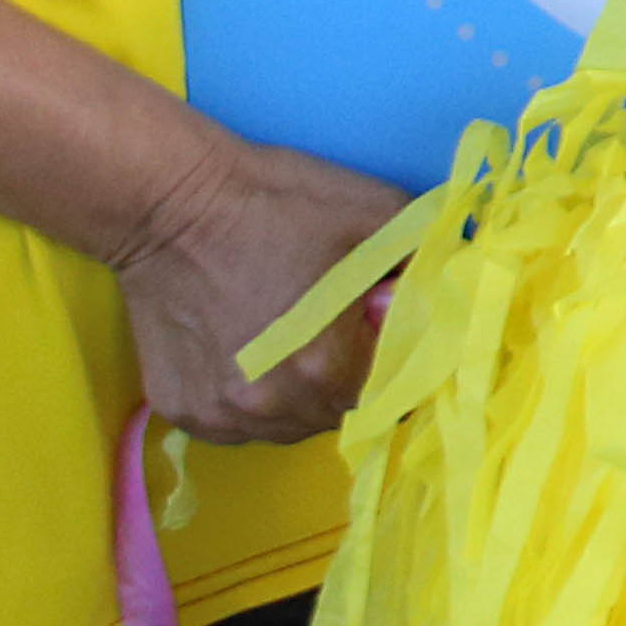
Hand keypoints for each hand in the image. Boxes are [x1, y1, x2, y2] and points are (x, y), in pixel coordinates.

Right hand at [110, 129, 407, 443]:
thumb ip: (428, 263)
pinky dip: (253, 395)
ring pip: (287, 424)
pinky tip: (246, 347)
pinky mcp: (181, 410)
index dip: (399, 360)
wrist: (169, 201)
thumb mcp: (378, 215)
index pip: (394, 395)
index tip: (386, 328)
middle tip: (339, 324)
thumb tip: (457, 292)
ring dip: (301, 392)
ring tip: (291, 333)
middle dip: (352, 376)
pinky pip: (238, 421)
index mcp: (327, 369)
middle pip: (340, 414)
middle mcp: (272, 407)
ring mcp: (221, 415)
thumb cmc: (277, 203)